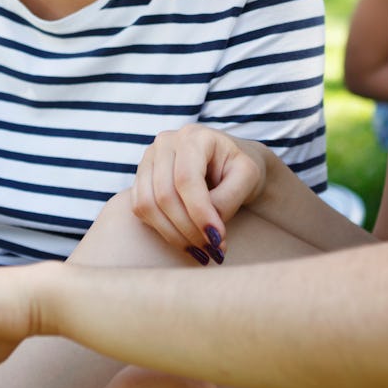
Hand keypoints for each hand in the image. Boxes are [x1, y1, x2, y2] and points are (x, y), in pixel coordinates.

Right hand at [131, 124, 267, 260]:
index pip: (186, 179)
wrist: (228, 161)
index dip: (199, 213)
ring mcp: (149, 158)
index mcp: (193, 136)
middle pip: (164, 194)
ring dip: (173, 234)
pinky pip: (139, 208)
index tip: (217, 240)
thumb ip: (229, 198)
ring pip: (147, 204)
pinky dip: (160, 229)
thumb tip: (207, 227)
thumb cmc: (238, 168)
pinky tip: (183, 239)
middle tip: (212, 250)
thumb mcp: (247, 177)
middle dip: (188, 229)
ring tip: (199, 250)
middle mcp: (165, 143)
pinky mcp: (141, 176)